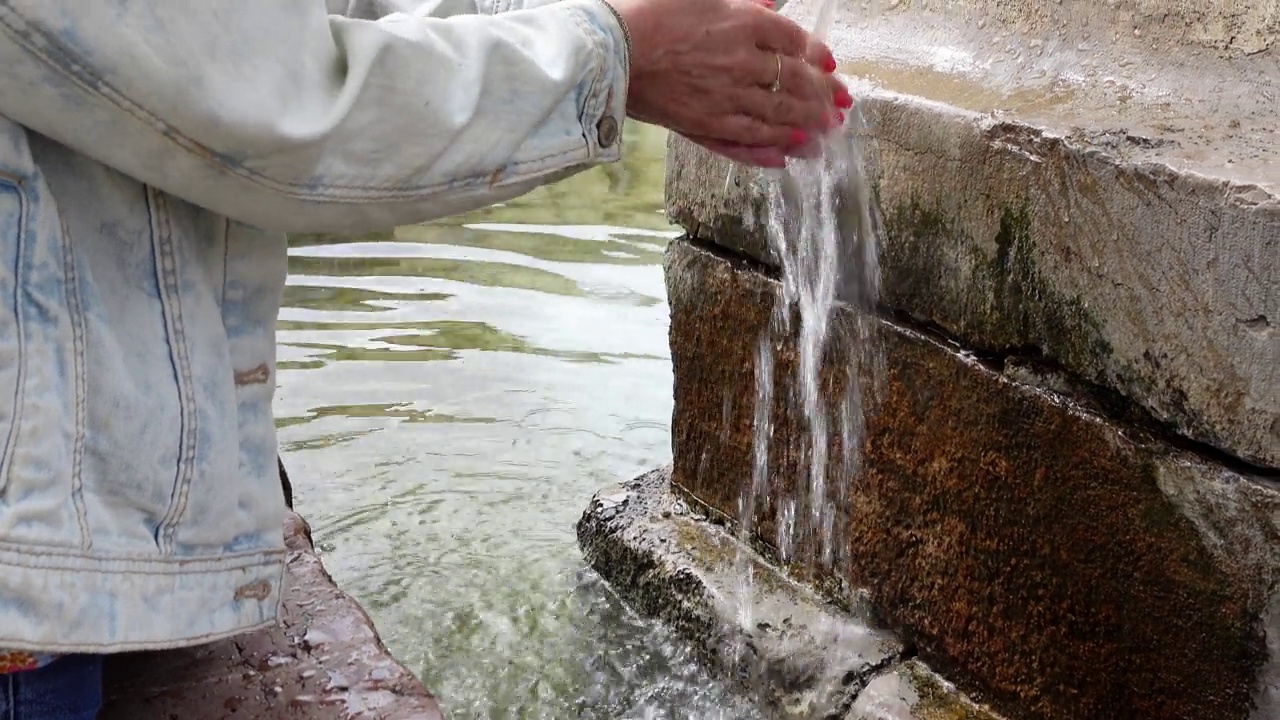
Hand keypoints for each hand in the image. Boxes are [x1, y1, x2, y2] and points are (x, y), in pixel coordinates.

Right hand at [607, 0, 850, 158]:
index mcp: (744, 22)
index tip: (830, 65)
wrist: (611, 50)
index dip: (817, 54)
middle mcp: (744, 62)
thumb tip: (770, 1)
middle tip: (841, 105)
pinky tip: (790, 154)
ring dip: (809, 124)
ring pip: (780, 115)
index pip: (794, 41)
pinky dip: (771, 149)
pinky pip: (748, 141)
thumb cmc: (649, 11)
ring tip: (828, 132)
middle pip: (796, 81)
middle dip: (824, 95)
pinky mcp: (707, 125)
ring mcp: (727, 97)